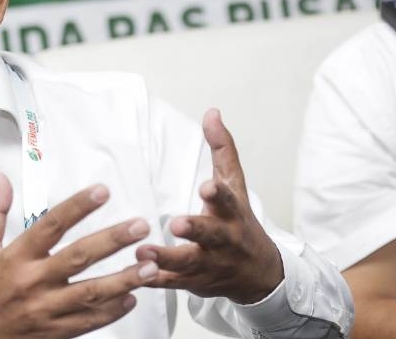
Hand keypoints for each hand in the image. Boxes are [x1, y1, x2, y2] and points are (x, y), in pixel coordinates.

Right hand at [0, 174, 157, 338]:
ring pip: (92, 293)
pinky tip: (132, 297)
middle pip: (79, 257)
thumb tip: (1, 178)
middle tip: (140, 226)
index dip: (78, 207)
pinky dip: (113, 311)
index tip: (102, 191)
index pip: (51, 225)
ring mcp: (47, 309)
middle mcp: (34, 282)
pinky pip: (90, 321)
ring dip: (124, 279)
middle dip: (112, 241)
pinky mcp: (57, 332)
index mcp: (17, 257)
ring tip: (151, 266)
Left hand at [136, 108, 283, 304]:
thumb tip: (211, 112)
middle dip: (196, 230)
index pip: (227, 201)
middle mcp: (223, 241)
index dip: (218, 193)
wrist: (259, 274)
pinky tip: (136, 275)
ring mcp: (208, 264)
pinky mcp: (192, 282)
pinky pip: (172, 284)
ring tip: (142, 251)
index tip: (206, 186)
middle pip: (211, 236)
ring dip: (165, 259)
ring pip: (187, 263)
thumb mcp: (236, 185)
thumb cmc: (240, 222)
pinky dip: (155, 281)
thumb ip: (222, 149)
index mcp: (232, 214)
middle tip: (178, 224)